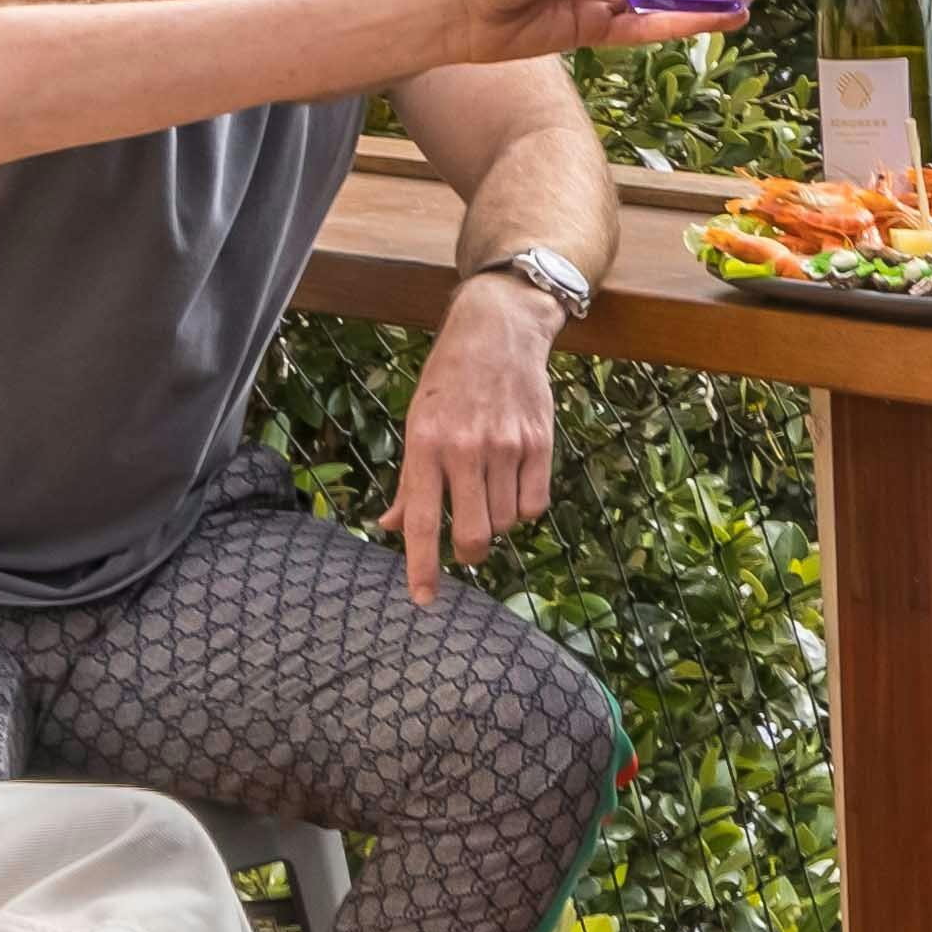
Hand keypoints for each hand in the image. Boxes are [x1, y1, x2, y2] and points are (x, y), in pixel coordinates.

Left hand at [395, 268, 567, 591]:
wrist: (497, 332)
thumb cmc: (448, 382)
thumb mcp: (416, 423)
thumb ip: (409, 480)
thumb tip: (392, 526)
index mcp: (426, 445)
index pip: (424, 519)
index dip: (422, 565)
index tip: (423, 599)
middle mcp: (466, 448)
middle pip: (475, 533)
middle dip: (471, 553)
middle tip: (468, 549)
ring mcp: (507, 446)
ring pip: (506, 522)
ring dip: (497, 523)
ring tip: (489, 495)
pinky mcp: (539, 442)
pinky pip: (535, 505)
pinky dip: (524, 509)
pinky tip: (513, 487)